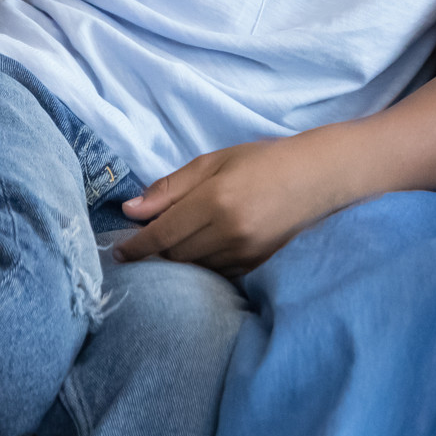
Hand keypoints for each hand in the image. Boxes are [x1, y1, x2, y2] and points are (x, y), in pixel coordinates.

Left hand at [114, 140, 326, 274]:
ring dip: (178, 258)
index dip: (135, 247)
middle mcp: (228, 231)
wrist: (317, 177)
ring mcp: (244, 252)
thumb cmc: (263, 161)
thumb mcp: (215, 162)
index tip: (118, 252)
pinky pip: (215, 273)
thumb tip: (130, 210)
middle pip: (173, 255)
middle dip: (155, 249)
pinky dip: (203, 263)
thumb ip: (170, 187)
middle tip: (149, 237)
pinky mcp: (255, 265)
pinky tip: (204, 248)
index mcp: (214, 200)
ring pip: (193, 267)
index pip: (161, 234)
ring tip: (177, 240)